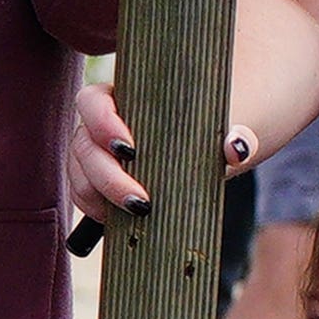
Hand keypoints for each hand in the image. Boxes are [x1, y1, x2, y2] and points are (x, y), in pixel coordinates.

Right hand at [61, 73, 251, 230]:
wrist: (222, 141)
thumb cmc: (222, 124)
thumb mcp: (234, 127)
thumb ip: (238, 136)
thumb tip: (235, 146)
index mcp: (126, 96)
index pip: (92, 102)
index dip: (101, 123)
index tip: (130, 150)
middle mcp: (104, 124)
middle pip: (83, 145)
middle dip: (106, 176)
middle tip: (141, 202)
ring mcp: (100, 153)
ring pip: (79, 173)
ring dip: (96, 196)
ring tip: (134, 215)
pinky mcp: (104, 181)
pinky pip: (86, 194)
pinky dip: (96, 208)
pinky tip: (117, 222)